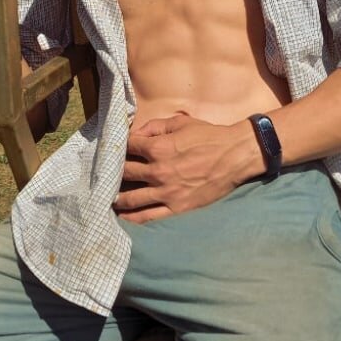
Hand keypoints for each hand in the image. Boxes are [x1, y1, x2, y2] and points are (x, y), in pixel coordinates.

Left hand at [113, 112, 257, 223]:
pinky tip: (123, 218)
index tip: (115, 151)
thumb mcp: (180, 123)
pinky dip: (132, 218)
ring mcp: (166, 192)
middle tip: (106, 176)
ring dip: (117, 198)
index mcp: (158, 147)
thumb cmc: (208, 136)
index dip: (119, 148)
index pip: (127, 147)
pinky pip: (148, 217)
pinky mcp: (176, 208)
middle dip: (114, 173)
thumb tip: (136, 133)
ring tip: (110, 198)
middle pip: (125, 173)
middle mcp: (158, 171)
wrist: (234, 156)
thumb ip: (154, 126)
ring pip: (131, 199)